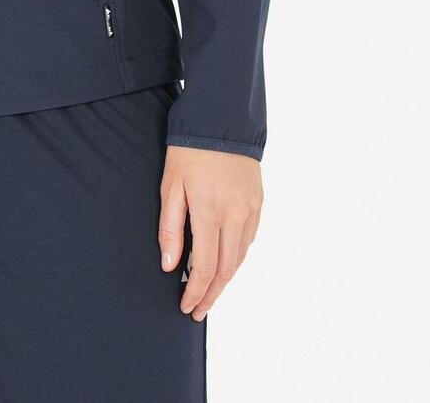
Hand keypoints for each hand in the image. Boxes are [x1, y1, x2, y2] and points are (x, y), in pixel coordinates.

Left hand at [158, 146, 262, 318]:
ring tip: (209, 292)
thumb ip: (170, 228)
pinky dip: (236, 257)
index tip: (186, 307)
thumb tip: (170, 266)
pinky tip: (224, 262)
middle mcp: (236, 216)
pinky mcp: (258, 203)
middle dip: (211, 294)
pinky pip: (248, 240)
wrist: (222, 119)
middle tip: (197, 310)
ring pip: (239, 258)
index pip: (204, 267)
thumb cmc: (189, 150)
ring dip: (224, 279)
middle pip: (225, 270)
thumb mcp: (171, 185)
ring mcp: (250, 210)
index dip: (195, 292)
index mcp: (210, 213)